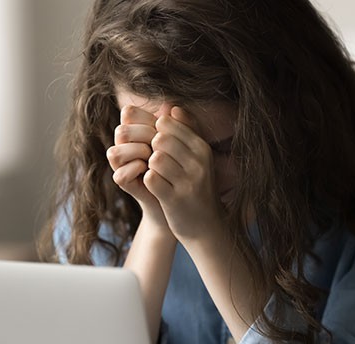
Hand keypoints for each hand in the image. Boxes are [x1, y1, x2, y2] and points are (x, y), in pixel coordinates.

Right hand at [106, 106, 169, 227]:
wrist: (179, 194)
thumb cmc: (180, 163)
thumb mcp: (184, 142)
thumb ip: (181, 124)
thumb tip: (173, 107)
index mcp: (135, 129)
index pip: (128, 113)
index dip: (146, 118)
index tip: (164, 127)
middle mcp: (124, 145)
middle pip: (121, 131)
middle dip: (144, 136)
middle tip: (162, 145)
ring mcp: (122, 164)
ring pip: (115, 152)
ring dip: (138, 154)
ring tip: (155, 159)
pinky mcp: (123, 182)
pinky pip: (119, 175)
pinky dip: (136, 171)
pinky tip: (150, 171)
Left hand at [143, 107, 225, 243]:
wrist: (206, 227)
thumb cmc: (197, 187)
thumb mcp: (198, 157)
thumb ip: (185, 130)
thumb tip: (170, 106)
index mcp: (202, 148)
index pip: (167, 123)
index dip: (153, 131)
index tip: (153, 144)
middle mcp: (199, 163)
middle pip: (159, 139)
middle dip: (149, 148)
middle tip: (151, 160)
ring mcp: (188, 182)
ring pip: (154, 158)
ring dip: (149, 165)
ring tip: (155, 173)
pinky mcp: (175, 200)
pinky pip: (150, 179)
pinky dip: (147, 181)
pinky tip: (155, 186)